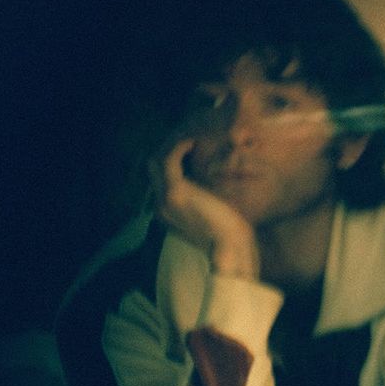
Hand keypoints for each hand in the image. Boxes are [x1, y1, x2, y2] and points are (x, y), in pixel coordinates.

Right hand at [156, 139, 259, 278]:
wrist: (231, 247)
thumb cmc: (229, 234)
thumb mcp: (212, 216)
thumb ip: (204, 202)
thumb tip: (211, 188)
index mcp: (168, 214)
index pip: (160, 182)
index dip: (171, 164)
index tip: (186, 151)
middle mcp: (161, 207)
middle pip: (153, 170)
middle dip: (167, 152)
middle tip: (186, 140)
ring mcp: (165, 199)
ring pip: (157, 162)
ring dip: (172, 147)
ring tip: (189, 138)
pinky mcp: (176, 191)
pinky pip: (169, 160)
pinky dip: (178, 148)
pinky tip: (192, 142)